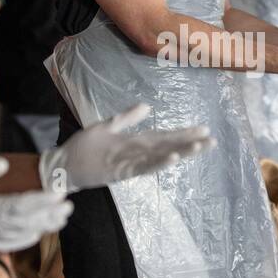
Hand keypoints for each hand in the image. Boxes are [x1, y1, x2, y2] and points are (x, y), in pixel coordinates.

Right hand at [0, 156, 72, 251]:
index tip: (58, 195)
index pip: (18, 208)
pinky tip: (35, 233)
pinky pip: (6, 245)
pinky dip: (24, 239)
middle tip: (68, 207)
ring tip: (59, 219)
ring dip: (41, 228)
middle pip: (23, 225)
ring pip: (17, 237)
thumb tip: (2, 163)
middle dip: (48, 216)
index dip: (40, 202)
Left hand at [38, 102, 214, 192]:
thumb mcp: (106, 126)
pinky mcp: (121, 171)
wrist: (64, 164)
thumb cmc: (85, 147)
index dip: (184, 133)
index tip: (204, 129)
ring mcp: (131, 162)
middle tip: (213, 140)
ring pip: (161, 157)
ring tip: (199, 147)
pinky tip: (172, 157)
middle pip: (169, 147)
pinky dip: (158, 163)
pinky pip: (143, 167)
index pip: (164, 136)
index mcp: (135, 141)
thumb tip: (147, 106)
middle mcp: (137, 153)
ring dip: (181, 153)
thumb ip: (126, 118)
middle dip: (190, 144)